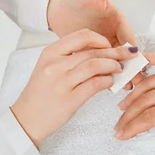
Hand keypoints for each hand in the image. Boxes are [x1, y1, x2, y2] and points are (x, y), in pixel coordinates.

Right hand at [11, 29, 139, 146]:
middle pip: (92, 51)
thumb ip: (70, 57)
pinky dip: (107, 81)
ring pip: (95, 65)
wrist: (26, 118)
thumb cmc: (41, 93)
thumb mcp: (49, 67)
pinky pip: (94, 85)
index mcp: (50, 52)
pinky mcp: (69, 99)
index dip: (101, 39)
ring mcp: (61, 82)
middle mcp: (55, 64)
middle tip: (128, 54)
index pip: (81, 36)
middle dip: (115, 52)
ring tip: (120, 69)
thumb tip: (100, 53)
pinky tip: (111, 82)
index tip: (110, 45)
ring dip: (112, 65)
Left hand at [47, 0, 141, 88]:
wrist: (56, 4)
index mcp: (116, 19)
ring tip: (124, 86)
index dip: (134, 50)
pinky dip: (103, 72)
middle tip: (135, 80)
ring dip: (118, 71)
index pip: (129, 37)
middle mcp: (111, 32)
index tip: (138, 62)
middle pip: (123, 52)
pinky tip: (106, 83)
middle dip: (130, 66)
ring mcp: (101, 43)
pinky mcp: (89, 51)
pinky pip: (98, 63)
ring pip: (112, 60)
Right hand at [114, 50, 154, 149]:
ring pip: (151, 82)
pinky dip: (148, 60)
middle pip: (147, 100)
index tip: (122, 134)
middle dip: (129, 114)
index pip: (153, 116)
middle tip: (118, 125)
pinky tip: (137, 63)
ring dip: (134, 93)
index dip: (134, 126)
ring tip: (122, 105)